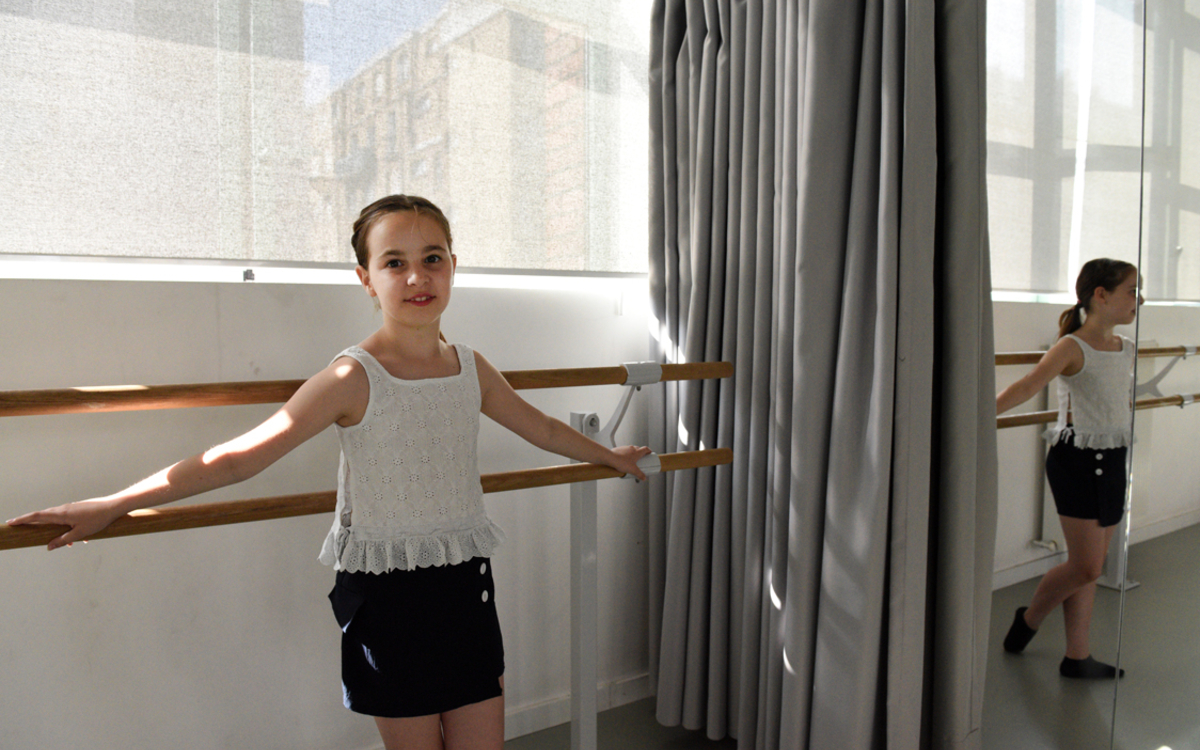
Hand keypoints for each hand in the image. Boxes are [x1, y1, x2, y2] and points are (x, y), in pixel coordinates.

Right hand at [6, 498, 123, 550]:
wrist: (114, 507)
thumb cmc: (98, 520)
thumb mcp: (79, 533)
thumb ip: (63, 540)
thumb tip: (48, 547)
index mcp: (61, 514)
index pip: (37, 516)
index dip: (23, 519)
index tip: (11, 522)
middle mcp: (64, 509)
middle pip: (44, 517)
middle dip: (34, 524)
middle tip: (22, 529)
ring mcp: (71, 508)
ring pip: (57, 520)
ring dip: (57, 531)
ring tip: (68, 544)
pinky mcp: (78, 510)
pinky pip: (68, 520)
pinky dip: (68, 529)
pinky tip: (81, 539)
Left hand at [610, 445, 653, 481]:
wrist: (610, 458)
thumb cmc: (622, 463)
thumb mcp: (633, 470)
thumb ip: (639, 474)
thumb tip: (644, 478)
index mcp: (637, 452)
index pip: (645, 449)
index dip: (648, 451)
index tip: (649, 453)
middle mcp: (632, 448)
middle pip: (639, 448)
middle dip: (641, 452)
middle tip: (641, 458)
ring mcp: (625, 447)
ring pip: (631, 449)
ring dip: (633, 453)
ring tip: (632, 459)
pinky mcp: (619, 448)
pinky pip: (625, 450)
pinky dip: (626, 453)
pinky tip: (624, 459)